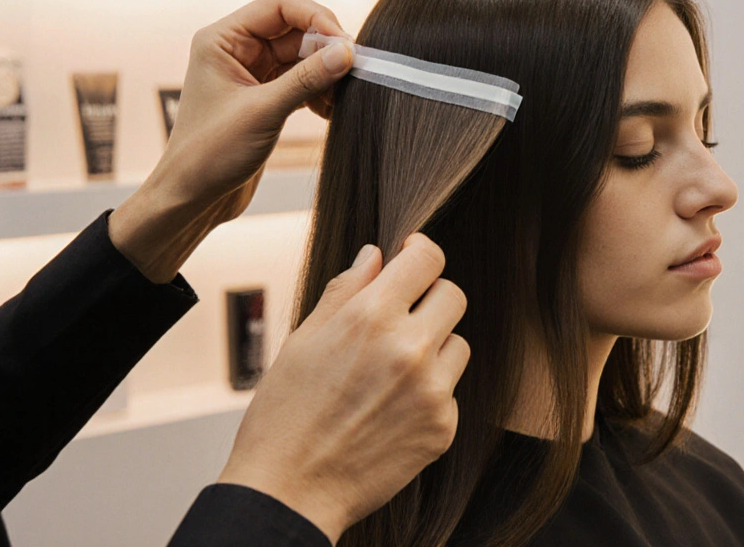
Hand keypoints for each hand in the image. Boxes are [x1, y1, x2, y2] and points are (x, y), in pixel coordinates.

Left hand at [109, 0, 353, 281]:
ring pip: (303, 56)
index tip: (346, 45)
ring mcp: (252, 73)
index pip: (282, 5)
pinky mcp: (265, 97)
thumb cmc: (209, 155)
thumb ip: (306, 79)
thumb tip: (346, 53)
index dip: (318, 18)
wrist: (192, 198)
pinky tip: (333, 110)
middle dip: (327, 47)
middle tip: (355, 71)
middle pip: (297, 29)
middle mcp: (237, 49)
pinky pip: (302, 80)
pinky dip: (321, 91)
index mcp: (223, 39)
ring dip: (327, 72)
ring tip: (345, 95)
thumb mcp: (263, 113)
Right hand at [217, 235, 470, 543]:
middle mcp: (410, 349)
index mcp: (371, 317)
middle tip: (401, 317)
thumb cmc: (285, 414)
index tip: (411, 258)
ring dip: (434, 348)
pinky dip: (429, 393)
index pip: (427, 259)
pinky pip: (450, 391)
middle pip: (453, 296)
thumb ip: (345, 290)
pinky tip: (390, 410)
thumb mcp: (303, 339)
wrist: (290, 490)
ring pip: (458, 344)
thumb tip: (375, 255)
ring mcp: (432, 391)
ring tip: (389, 373)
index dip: (419, 252)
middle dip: (429, 299)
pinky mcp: (443, 427)